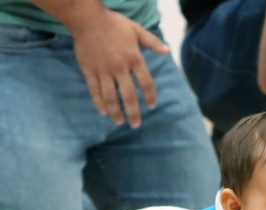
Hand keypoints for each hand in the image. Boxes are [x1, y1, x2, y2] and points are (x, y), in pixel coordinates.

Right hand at [70, 9, 169, 127]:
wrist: (87, 18)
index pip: (146, 83)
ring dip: (116, 112)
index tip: (151, 107)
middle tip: (136, 125)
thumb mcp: (136, 30)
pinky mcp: (88, 70)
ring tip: (120, 122)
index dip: (150, 97)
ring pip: (110, 97)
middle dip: (133, 113)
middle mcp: (119, 67)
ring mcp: (103, 70)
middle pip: (129, 96)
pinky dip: (98, 102)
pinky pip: (94, 90)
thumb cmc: (114, 23)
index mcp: (134, 59)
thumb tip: (168, 50)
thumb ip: (152, 42)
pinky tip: (103, 112)